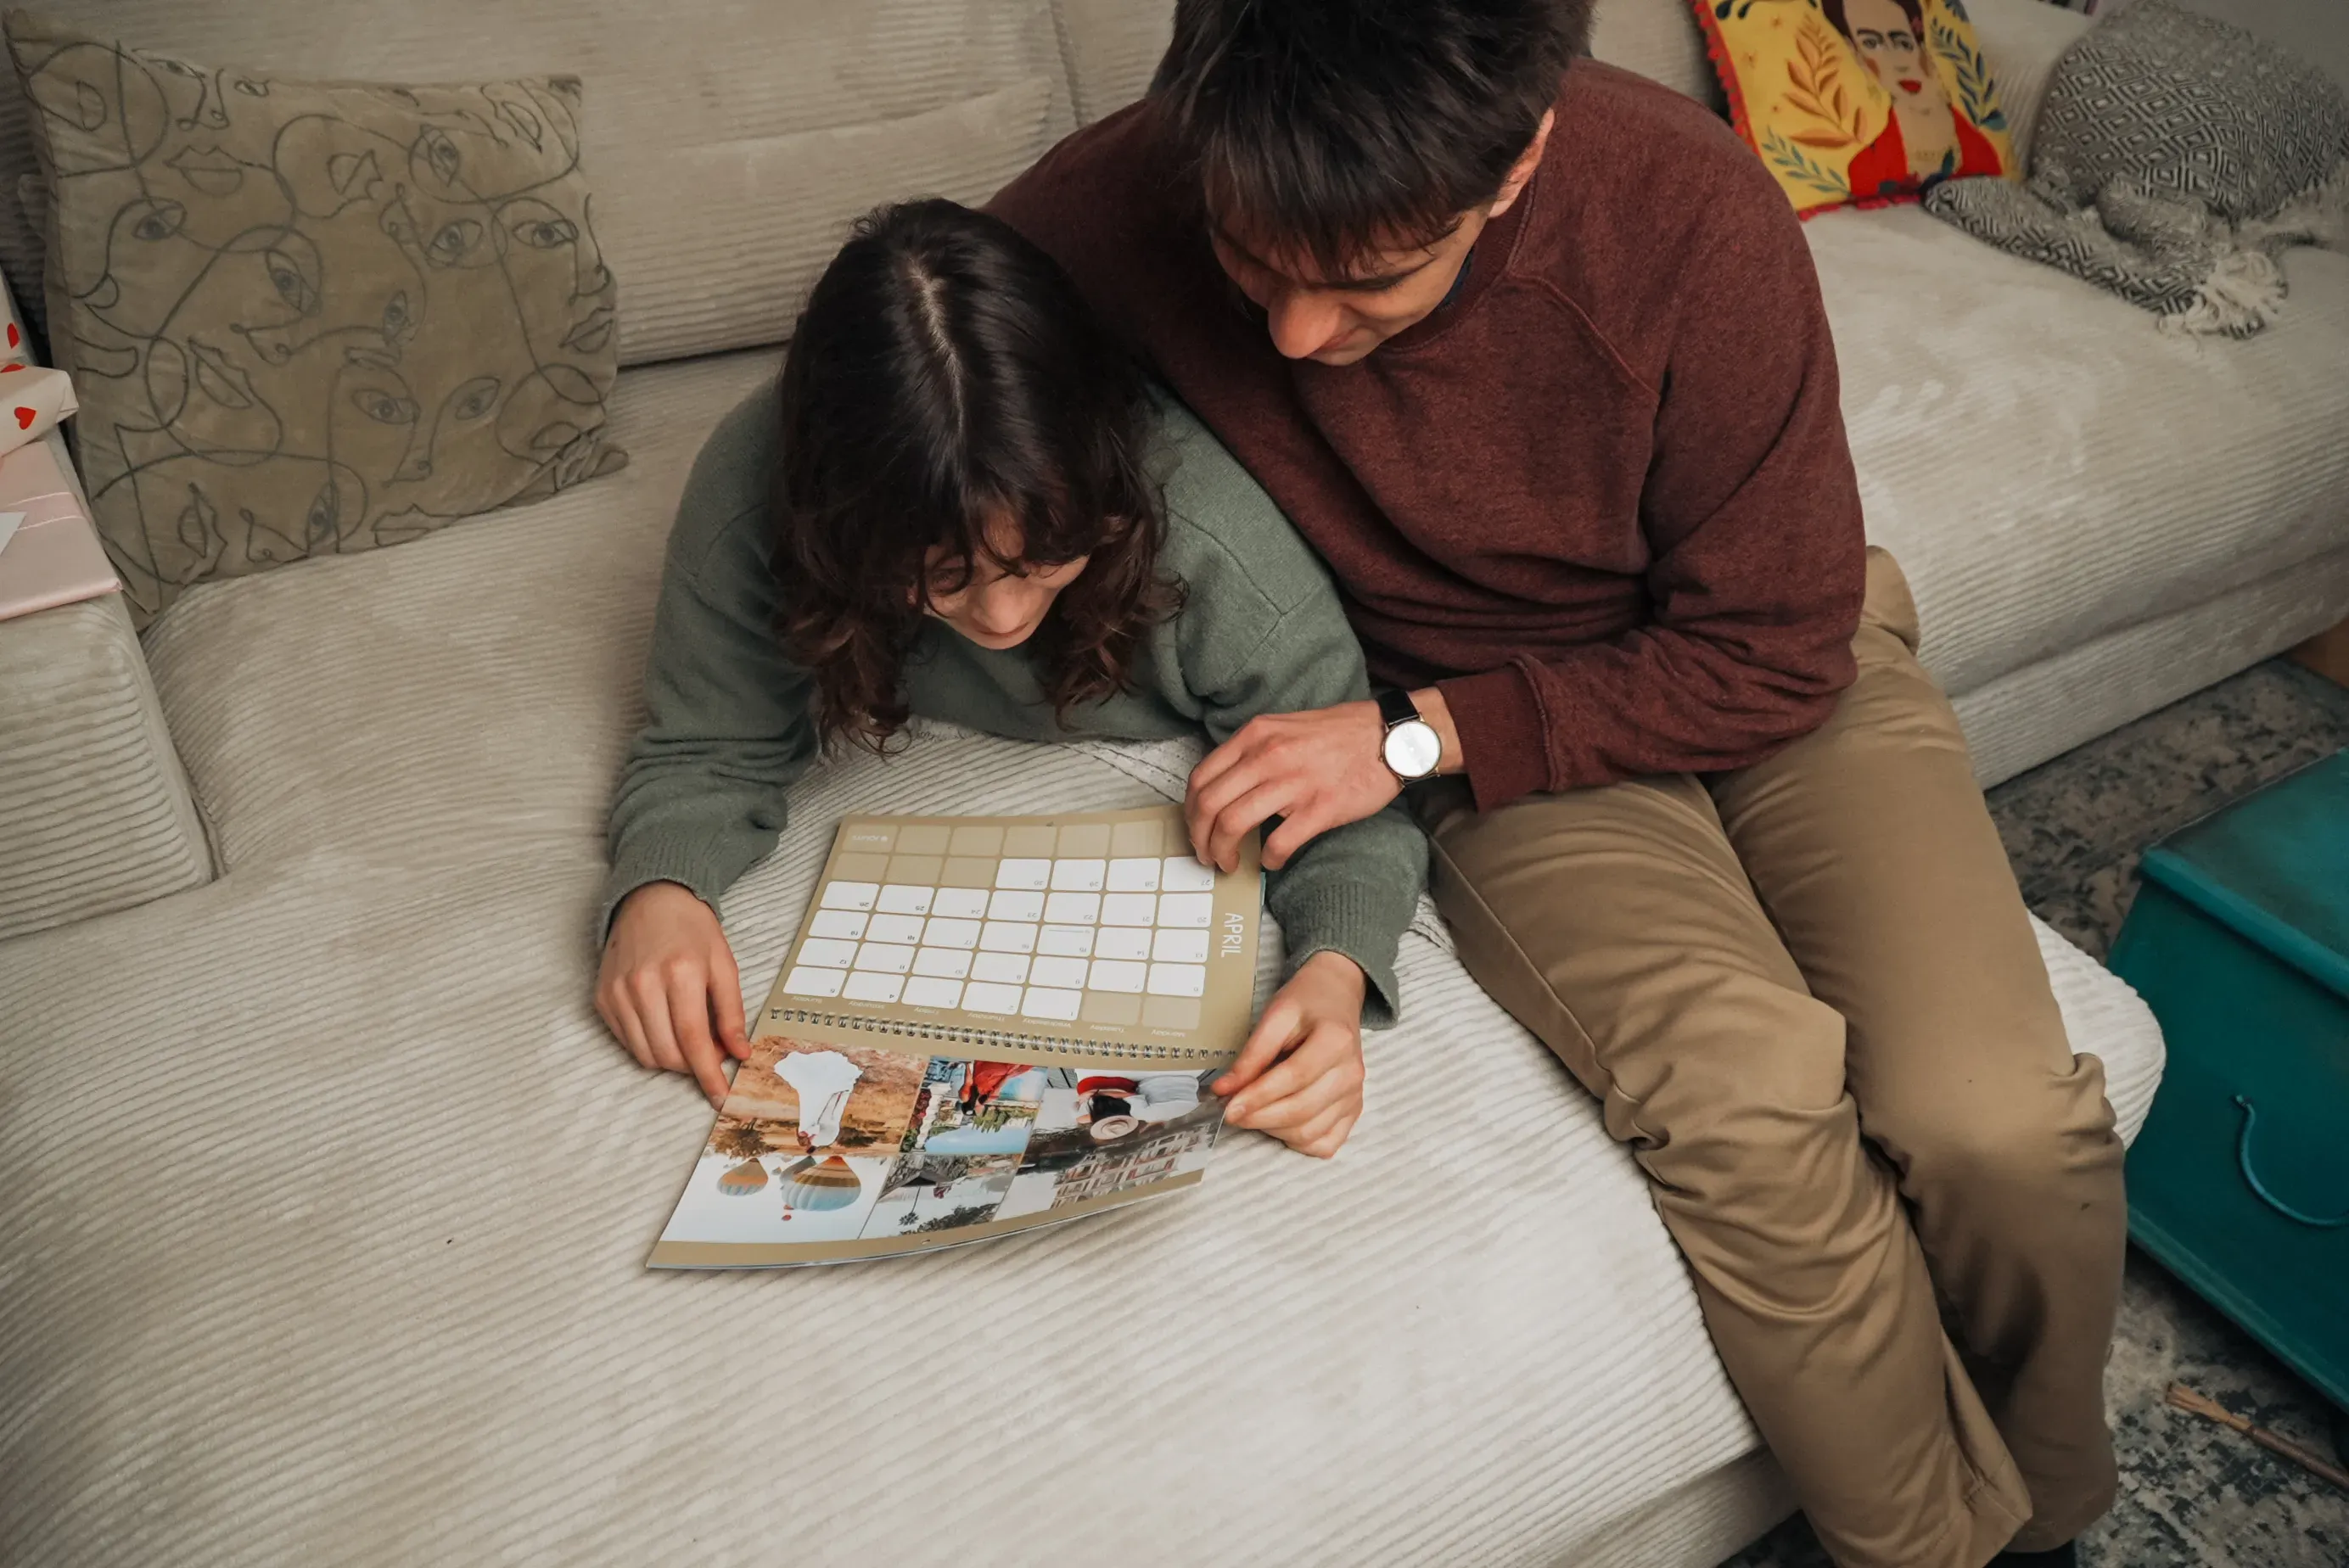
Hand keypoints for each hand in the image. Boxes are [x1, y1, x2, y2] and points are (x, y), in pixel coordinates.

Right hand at [595, 881, 749, 1107]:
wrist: (652, 900)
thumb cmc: (693, 931)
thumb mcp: (724, 965)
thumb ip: (732, 1012)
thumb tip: (739, 1053)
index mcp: (680, 973)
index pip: (693, 1039)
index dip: (708, 1073)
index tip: (721, 1095)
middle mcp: (643, 984)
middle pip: (668, 1053)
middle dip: (693, 1065)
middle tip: (711, 1051)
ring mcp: (617, 992)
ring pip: (645, 1054)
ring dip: (671, 1059)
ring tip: (689, 1037)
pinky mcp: (602, 997)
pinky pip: (627, 1041)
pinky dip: (649, 1044)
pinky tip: (664, 1025)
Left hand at [1186, 700, 1398, 871]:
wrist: (1390, 737)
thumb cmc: (1339, 734)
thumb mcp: (1283, 727)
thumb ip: (1253, 751)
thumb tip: (1226, 787)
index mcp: (1255, 736)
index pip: (1201, 779)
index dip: (1190, 812)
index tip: (1196, 828)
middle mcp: (1267, 756)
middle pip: (1208, 805)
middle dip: (1199, 839)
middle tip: (1206, 855)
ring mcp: (1292, 783)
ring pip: (1232, 825)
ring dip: (1223, 853)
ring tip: (1229, 864)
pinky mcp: (1319, 809)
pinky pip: (1278, 843)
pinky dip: (1267, 860)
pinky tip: (1270, 862)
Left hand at [1213, 950, 1366, 1157]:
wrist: (1337, 997)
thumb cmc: (1307, 1003)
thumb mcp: (1276, 1015)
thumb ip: (1252, 1053)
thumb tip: (1224, 1089)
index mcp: (1335, 1041)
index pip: (1293, 1078)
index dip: (1257, 1096)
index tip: (1228, 1107)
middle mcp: (1351, 1073)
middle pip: (1301, 1110)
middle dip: (1259, 1117)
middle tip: (1231, 1111)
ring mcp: (1355, 1095)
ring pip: (1310, 1132)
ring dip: (1274, 1129)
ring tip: (1254, 1112)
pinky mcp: (1353, 1110)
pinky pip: (1326, 1143)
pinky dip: (1299, 1141)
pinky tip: (1281, 1124)